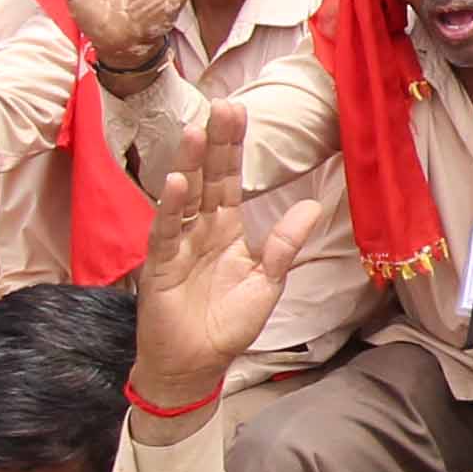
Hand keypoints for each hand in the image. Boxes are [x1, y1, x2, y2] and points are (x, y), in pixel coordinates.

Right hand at [131, 99, 330, 407]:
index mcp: (227, 229)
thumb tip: (312, 207)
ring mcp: (177, 245)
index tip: (239, 111)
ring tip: (199, 132)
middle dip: (215, 143)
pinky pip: (166, 232)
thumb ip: (285, 244)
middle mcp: (200, 230)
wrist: (196, 365)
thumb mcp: (267, 282)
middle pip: (207, 178)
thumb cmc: (228, 323)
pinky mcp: (160, 266)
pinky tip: (177, 182)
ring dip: (190, 165)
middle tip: (222, 105)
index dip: (233, 147)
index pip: (229, 179)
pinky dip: (171, 208)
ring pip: (184, 198)